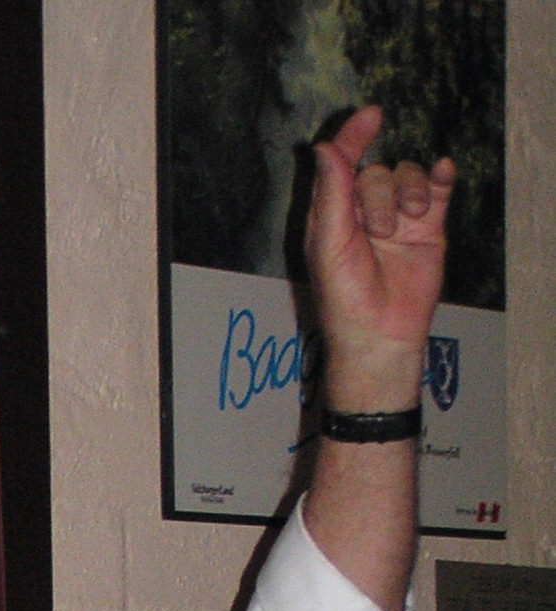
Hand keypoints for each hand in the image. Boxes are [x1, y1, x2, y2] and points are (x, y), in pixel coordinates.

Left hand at [305, 106, 454, 408]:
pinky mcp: (428, 227)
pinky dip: (440, 177)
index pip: (343, 163)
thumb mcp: (330, 243)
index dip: (354, 137)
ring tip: (405, 226)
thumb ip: (331, 193)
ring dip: (409, 193)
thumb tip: (326, 146)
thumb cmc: (344, 298)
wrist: (380, 335)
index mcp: (334, 213)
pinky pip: (438, 188)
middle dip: (380, 196)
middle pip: (377, 172)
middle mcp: (365, 211)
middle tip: (380, 233)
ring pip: (408, 176)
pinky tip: (444, 172)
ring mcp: (399, 217)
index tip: (371, 115)